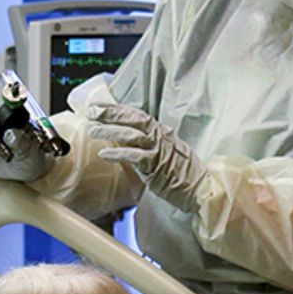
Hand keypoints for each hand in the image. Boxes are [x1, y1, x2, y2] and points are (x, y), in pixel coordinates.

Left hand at [84, 102, 207, 212]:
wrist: (202, 188)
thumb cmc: (184, 173)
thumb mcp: (167, 152)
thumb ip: (150, 144)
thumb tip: (126, 140)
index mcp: (162, 131)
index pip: (136, 114)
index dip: (116, 108)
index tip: (99, 105)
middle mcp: (160, 136)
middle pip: (132, 119)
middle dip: (110, 113)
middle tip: (91, 111)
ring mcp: (159, 149)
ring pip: (131, 134)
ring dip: (110, 131)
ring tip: (92, 130)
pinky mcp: (156, 165)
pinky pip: (134, 156)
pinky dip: (118, 153)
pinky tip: (104, 153)